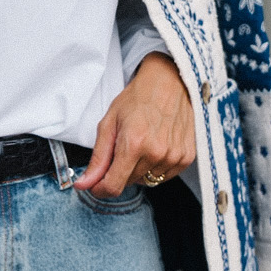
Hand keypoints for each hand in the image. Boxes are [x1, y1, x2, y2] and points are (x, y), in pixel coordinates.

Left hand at [74, 51, 195, 199]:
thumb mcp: (109, 122)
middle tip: (122, 148)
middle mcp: (156, 153)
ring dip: (139, 169)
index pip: (114, 186)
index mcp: (134, 144)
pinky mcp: (186, 157)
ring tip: (141, 143)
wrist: (170, 81)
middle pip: (129, 183)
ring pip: (147, 180)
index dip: (100, 189)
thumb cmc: (137, 98)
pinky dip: (156, 166)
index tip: (96, 184)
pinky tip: (156, 145)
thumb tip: (83, 184)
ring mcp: (173, 156)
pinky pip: (164, 176)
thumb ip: (98, 158)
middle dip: (119, 171)